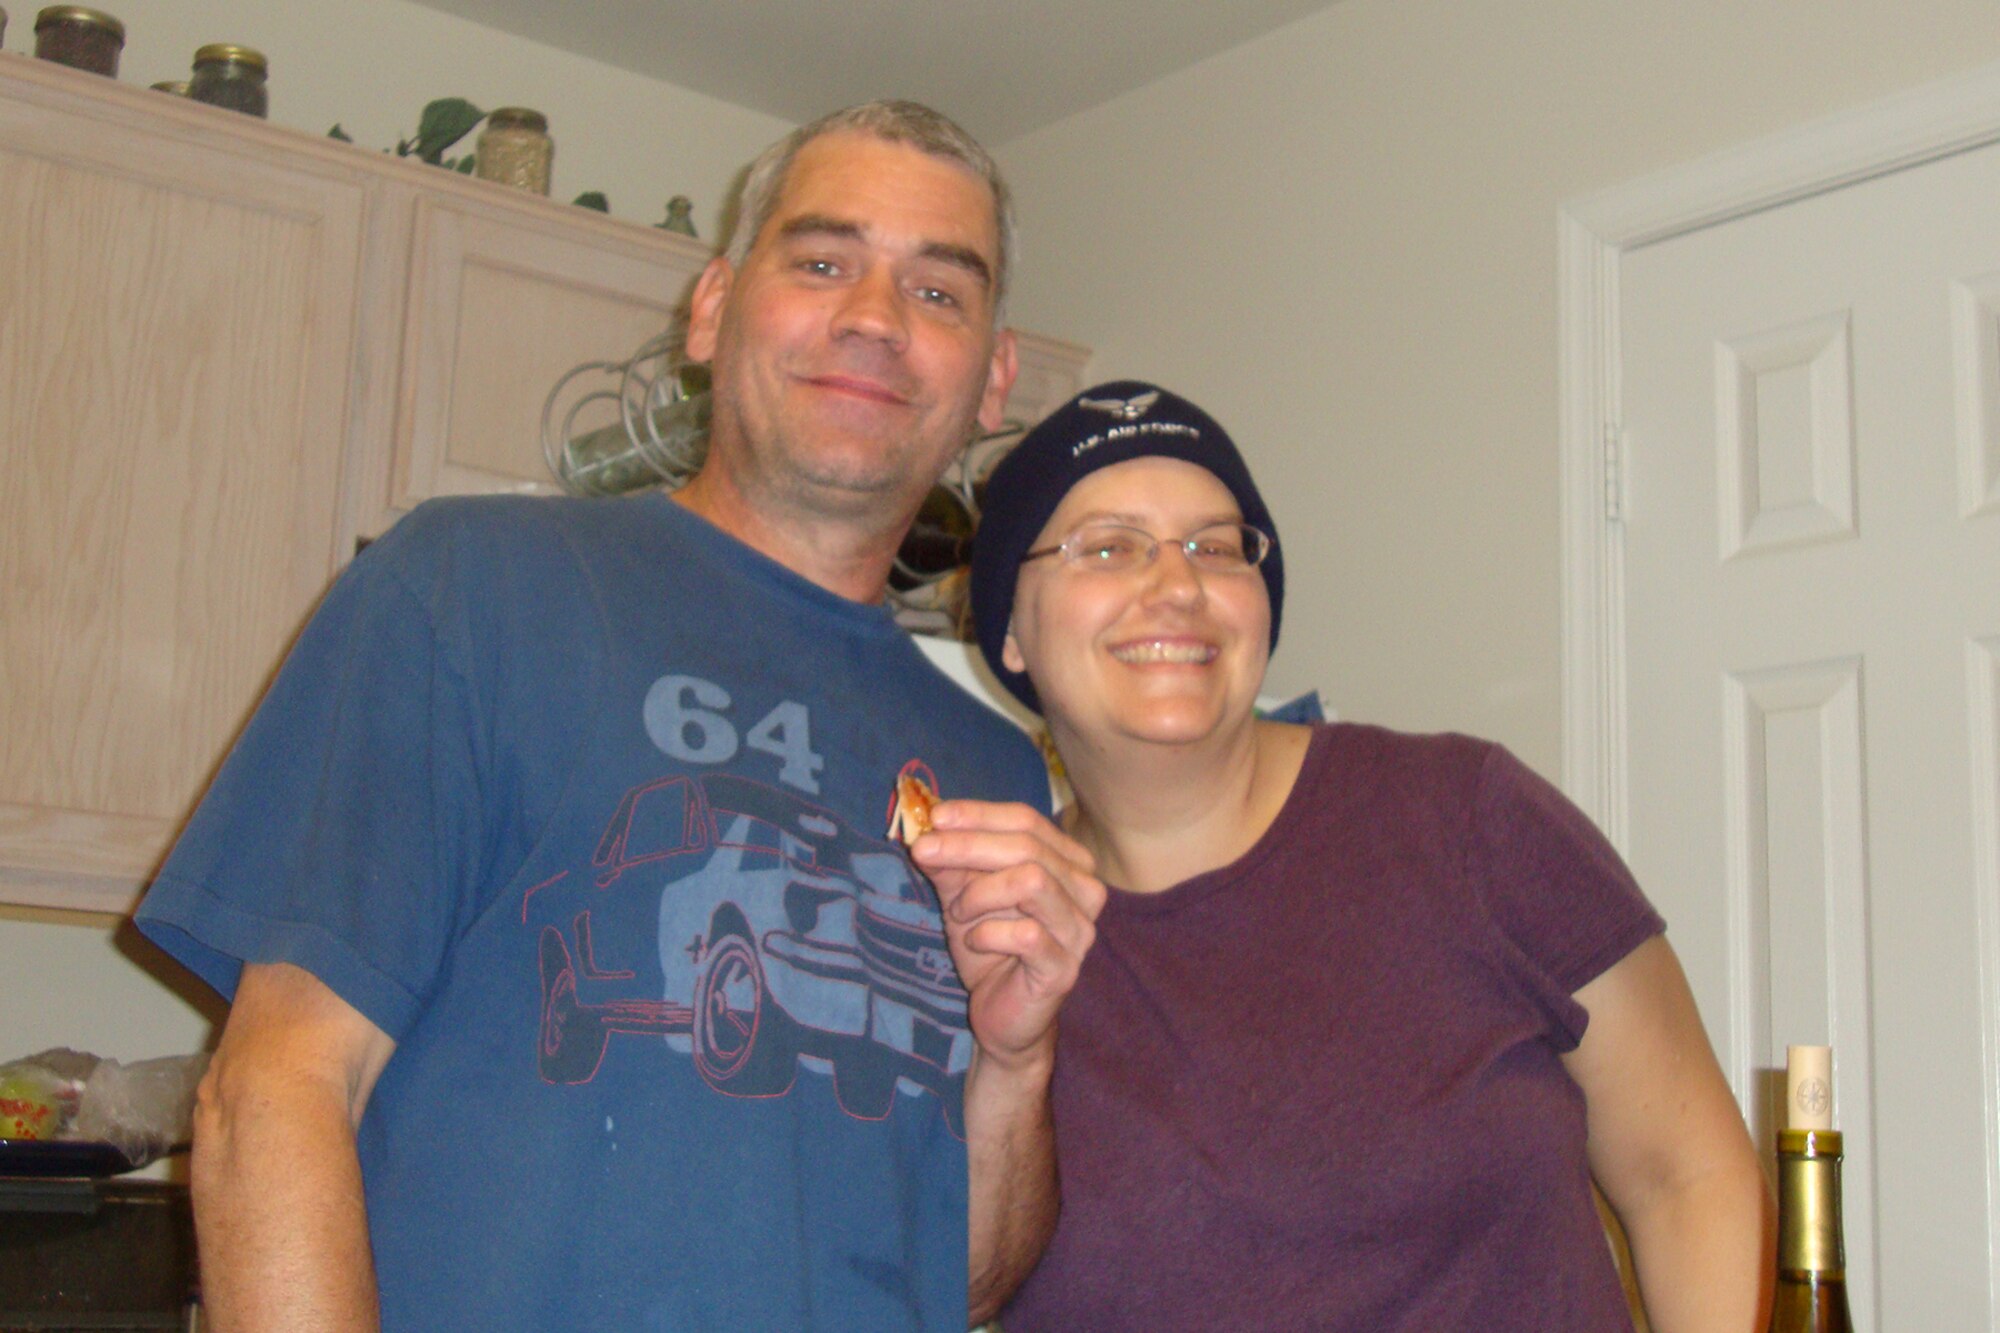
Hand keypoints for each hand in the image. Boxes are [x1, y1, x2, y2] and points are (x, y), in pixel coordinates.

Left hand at [909, 802, 1104, 1069]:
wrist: (1003, 1017)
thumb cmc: (990, 949)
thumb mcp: (964, 896)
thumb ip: (951, 863)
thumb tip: (925, 828)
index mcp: (1068, 863)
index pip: (1027, 821)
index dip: (979, 815)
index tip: (935, 816)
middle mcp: (1085, 891)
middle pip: (1028, 847)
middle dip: (968, 845)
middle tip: (923, 851)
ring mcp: (1079, 930)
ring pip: (1032, 881)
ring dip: (980, 892)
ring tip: (958, 912)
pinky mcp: (1064, 968)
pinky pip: (1025, 933)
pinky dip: (988, 932)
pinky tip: (975, 942)